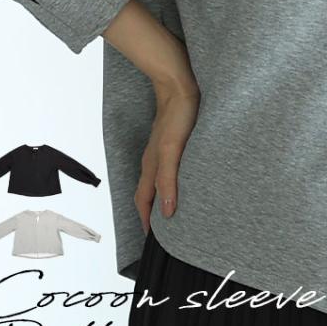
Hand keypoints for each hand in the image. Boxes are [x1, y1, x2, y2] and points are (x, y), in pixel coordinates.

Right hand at [134, 84, 200, 234]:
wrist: (179, 88)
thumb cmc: (176, 117)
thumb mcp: (172, 151)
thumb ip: (168, 180)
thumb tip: (166, 211)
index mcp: (151, 166)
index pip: (144, 200)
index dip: (147, 219)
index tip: (151, 237)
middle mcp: (154, 160)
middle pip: (148, 192)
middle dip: (151, 211)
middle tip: (162, 228)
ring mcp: (162, 150)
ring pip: (157, 179)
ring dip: (161, 196)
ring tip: (171, 208)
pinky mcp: (172, 141)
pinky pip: (168, 166)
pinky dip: (171, 179)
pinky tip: (182, 177)